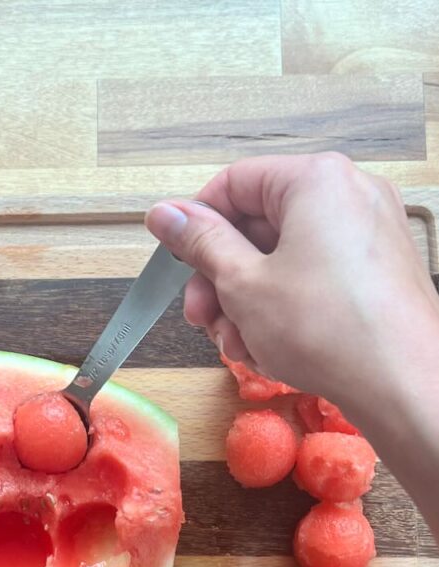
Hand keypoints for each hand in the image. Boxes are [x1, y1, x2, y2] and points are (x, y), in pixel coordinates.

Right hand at [145, 153, 438, 406]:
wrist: (402, 384)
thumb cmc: (328, 331)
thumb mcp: (243, 284)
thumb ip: (200, 243)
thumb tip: (165, 214)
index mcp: (316, 181)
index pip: (235, 184)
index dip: (196, 224)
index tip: (175, 259)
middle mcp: (349, 196)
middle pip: (259, 226)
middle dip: (221, 279)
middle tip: (202, 318)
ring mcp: (368, 235)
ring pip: (283, 259)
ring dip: (247, 303)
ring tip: (239, 346)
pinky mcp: (376, 273)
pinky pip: (313, 279)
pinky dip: (284, 309)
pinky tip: (270, 350)